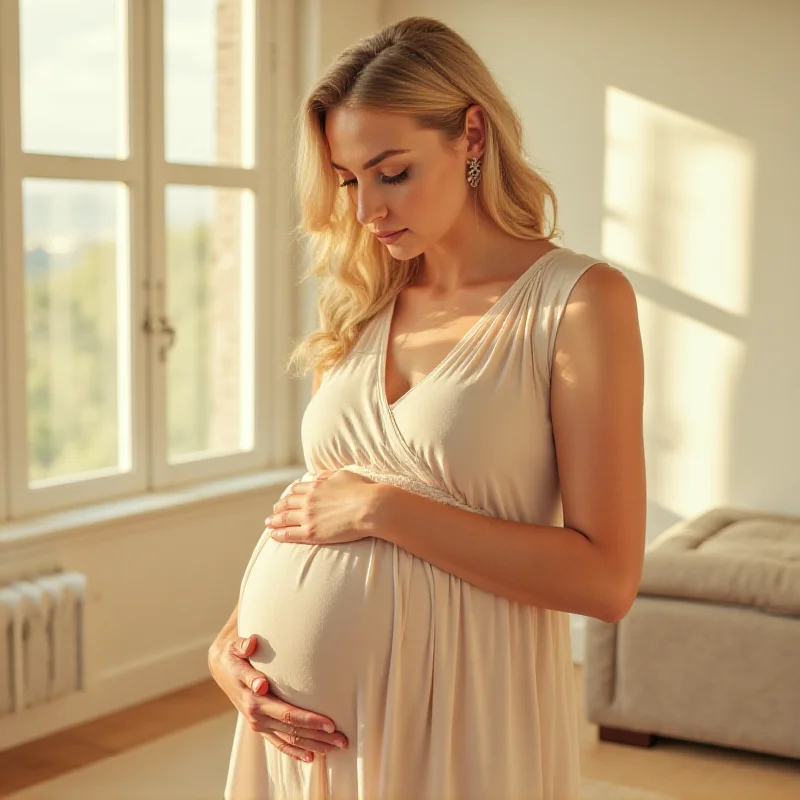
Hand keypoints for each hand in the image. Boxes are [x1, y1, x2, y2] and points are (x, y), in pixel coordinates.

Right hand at [208, 632, 347, 761]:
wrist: (222, 666)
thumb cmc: (235, 653)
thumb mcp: (236, 646)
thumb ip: (244, 645)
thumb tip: (251, 645)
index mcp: (253, 696)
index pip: (287, 712)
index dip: (309, 719)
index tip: (330, 722)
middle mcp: (256, 714)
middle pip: (293, 729)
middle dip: (319, 735)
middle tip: (343, 739)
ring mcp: (258, 723)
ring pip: (289, 739)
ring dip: (314, 745)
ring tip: (337, 747)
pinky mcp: (260, 726)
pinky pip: (279, 743)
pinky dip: (295, 752)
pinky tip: (312, 757)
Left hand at [266, 468, 380, 544]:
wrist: (371, 507)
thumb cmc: (363, 490)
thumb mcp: (344, 475)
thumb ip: (329, 476)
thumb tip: (319, 475)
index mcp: (316, 486)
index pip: (296, 490)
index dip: (288, 495)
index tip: (285, 499)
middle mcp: (308, 500)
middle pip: (287, 503)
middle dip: (278, 508)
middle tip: (273, 513)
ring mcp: (308, 517)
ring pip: (284, 519)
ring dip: (274, 521)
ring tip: (269, 524)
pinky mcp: (311, 533)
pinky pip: (289, 534)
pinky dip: (279, 534)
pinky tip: (273, 535)